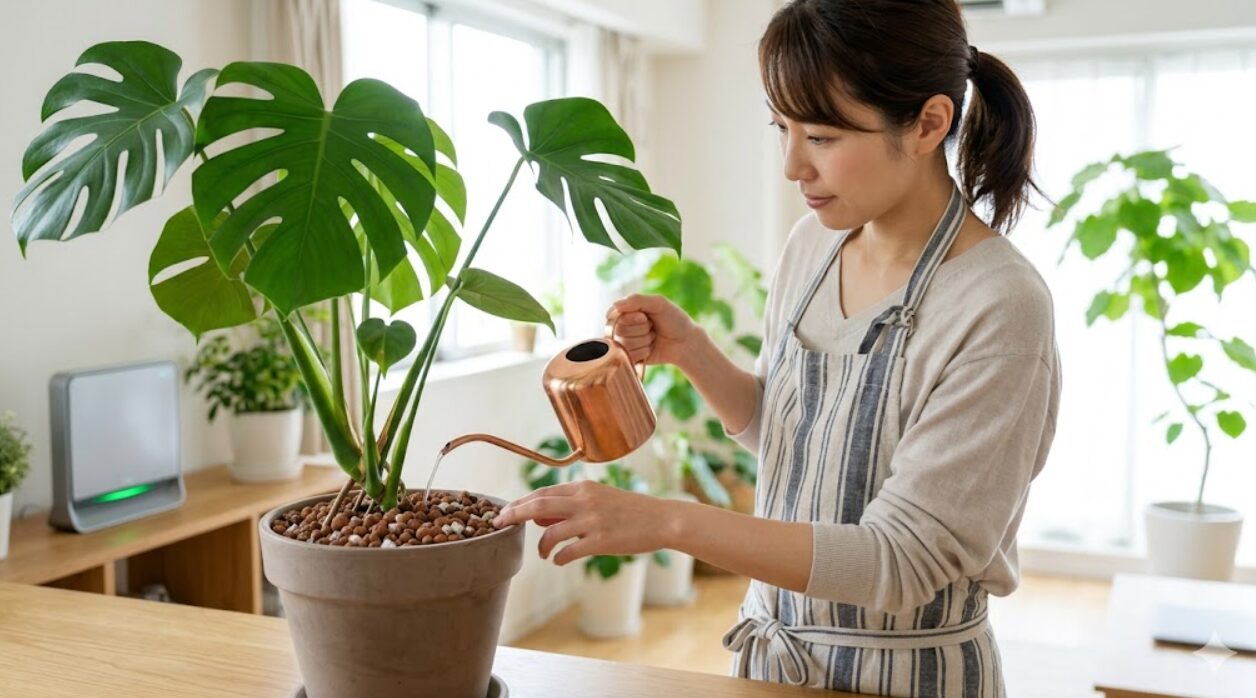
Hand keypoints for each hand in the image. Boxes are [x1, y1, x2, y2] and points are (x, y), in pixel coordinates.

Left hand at [492, 481, 675, 565]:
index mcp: (583, 487)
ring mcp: (592, 520)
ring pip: (551, 531)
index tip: (504, 512)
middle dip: (514, 514)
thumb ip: (570, 505)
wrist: (662, 520)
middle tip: (499, 524)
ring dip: (541, 545)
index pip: (542, 492)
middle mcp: (585, 500)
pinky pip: (569, 551)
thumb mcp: (600, 498)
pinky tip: (559, 559)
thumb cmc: (630, 511)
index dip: (520, 503)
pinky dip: (559, 557)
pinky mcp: (601, 540)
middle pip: (538, 504)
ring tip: (544, 553)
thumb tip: (538, 516)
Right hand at [606, 293, 698, 367]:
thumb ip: (637, 300)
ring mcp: (626, 343)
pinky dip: (643, 352)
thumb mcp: (658, 303)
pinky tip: (651, 348)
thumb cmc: (674, 320)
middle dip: (641, 329)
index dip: (630, 317)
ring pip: (625, 344)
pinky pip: (629, 356)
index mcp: (627, 311)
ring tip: (654, 337)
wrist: (686, 342)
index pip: (613, 315)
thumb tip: (615, 305)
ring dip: (644, 340)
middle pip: (619, 330)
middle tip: (653, 327)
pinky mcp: (631, 357)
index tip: (645, 317)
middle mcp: (623, 326)